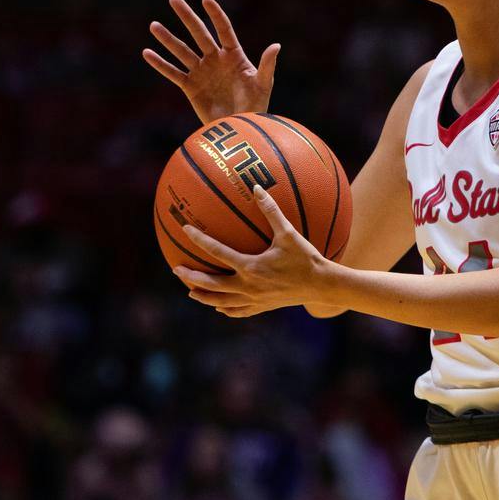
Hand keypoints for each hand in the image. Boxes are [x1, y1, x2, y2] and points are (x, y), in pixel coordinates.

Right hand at [143, 0, 277, 123]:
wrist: (239, 129)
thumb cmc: (256, 107)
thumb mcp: (263, 86)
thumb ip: (267, 66)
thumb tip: (276, 46)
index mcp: (234, 55)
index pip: (223, 29)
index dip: (215, 14)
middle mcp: (215, 59)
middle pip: (199, 33)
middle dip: (186, 16)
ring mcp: (201, 72)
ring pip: (182, 51)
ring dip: (168, 39)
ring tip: (154, 25)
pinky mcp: (190, 87)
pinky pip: (173, 73)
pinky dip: (160, 64)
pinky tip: (147, 53)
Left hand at [176, 186, 329, 316]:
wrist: (322, 286)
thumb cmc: (306, 258)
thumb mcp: (288, 233)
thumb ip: (271, 210)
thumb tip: (257, 188)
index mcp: (250, 267)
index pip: (217, 252)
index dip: (199, 239)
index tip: (186, 229)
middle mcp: (248, 286)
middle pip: (211, 284)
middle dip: (191, 277)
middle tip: (176, 269)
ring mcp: (254, 300)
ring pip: (221, 302)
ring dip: (203, 296)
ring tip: (190, 292)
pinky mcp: (262, 307)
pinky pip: (238, 311)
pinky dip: (225, 309)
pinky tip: (219, 307)